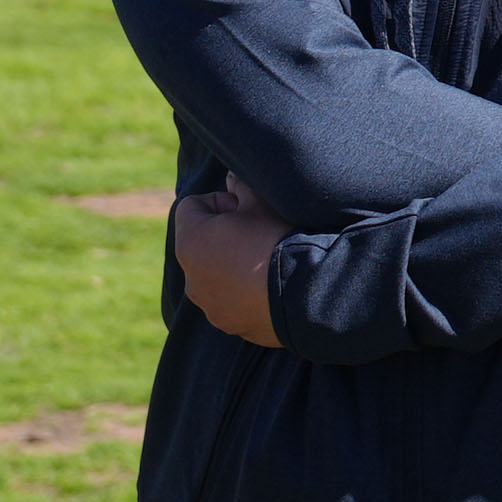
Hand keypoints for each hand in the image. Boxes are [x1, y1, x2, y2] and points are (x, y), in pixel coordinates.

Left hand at [168, 177, 285, 348]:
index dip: (220, 201)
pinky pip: (229, 301)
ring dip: (231, 265)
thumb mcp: (263, 202)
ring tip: (267, 262)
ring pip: (214, 275)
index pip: (192, 206)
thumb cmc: (281, 239)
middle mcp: (191, 277)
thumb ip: (241, 185)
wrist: (311, 292)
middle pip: (201, 243)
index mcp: (191, 241)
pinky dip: (243, 293)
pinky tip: (271, 287)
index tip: (246, 209)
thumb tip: (232, 178)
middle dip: (223, 235)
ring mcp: (209, 305)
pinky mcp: (229, 324)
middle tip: (259, 234)